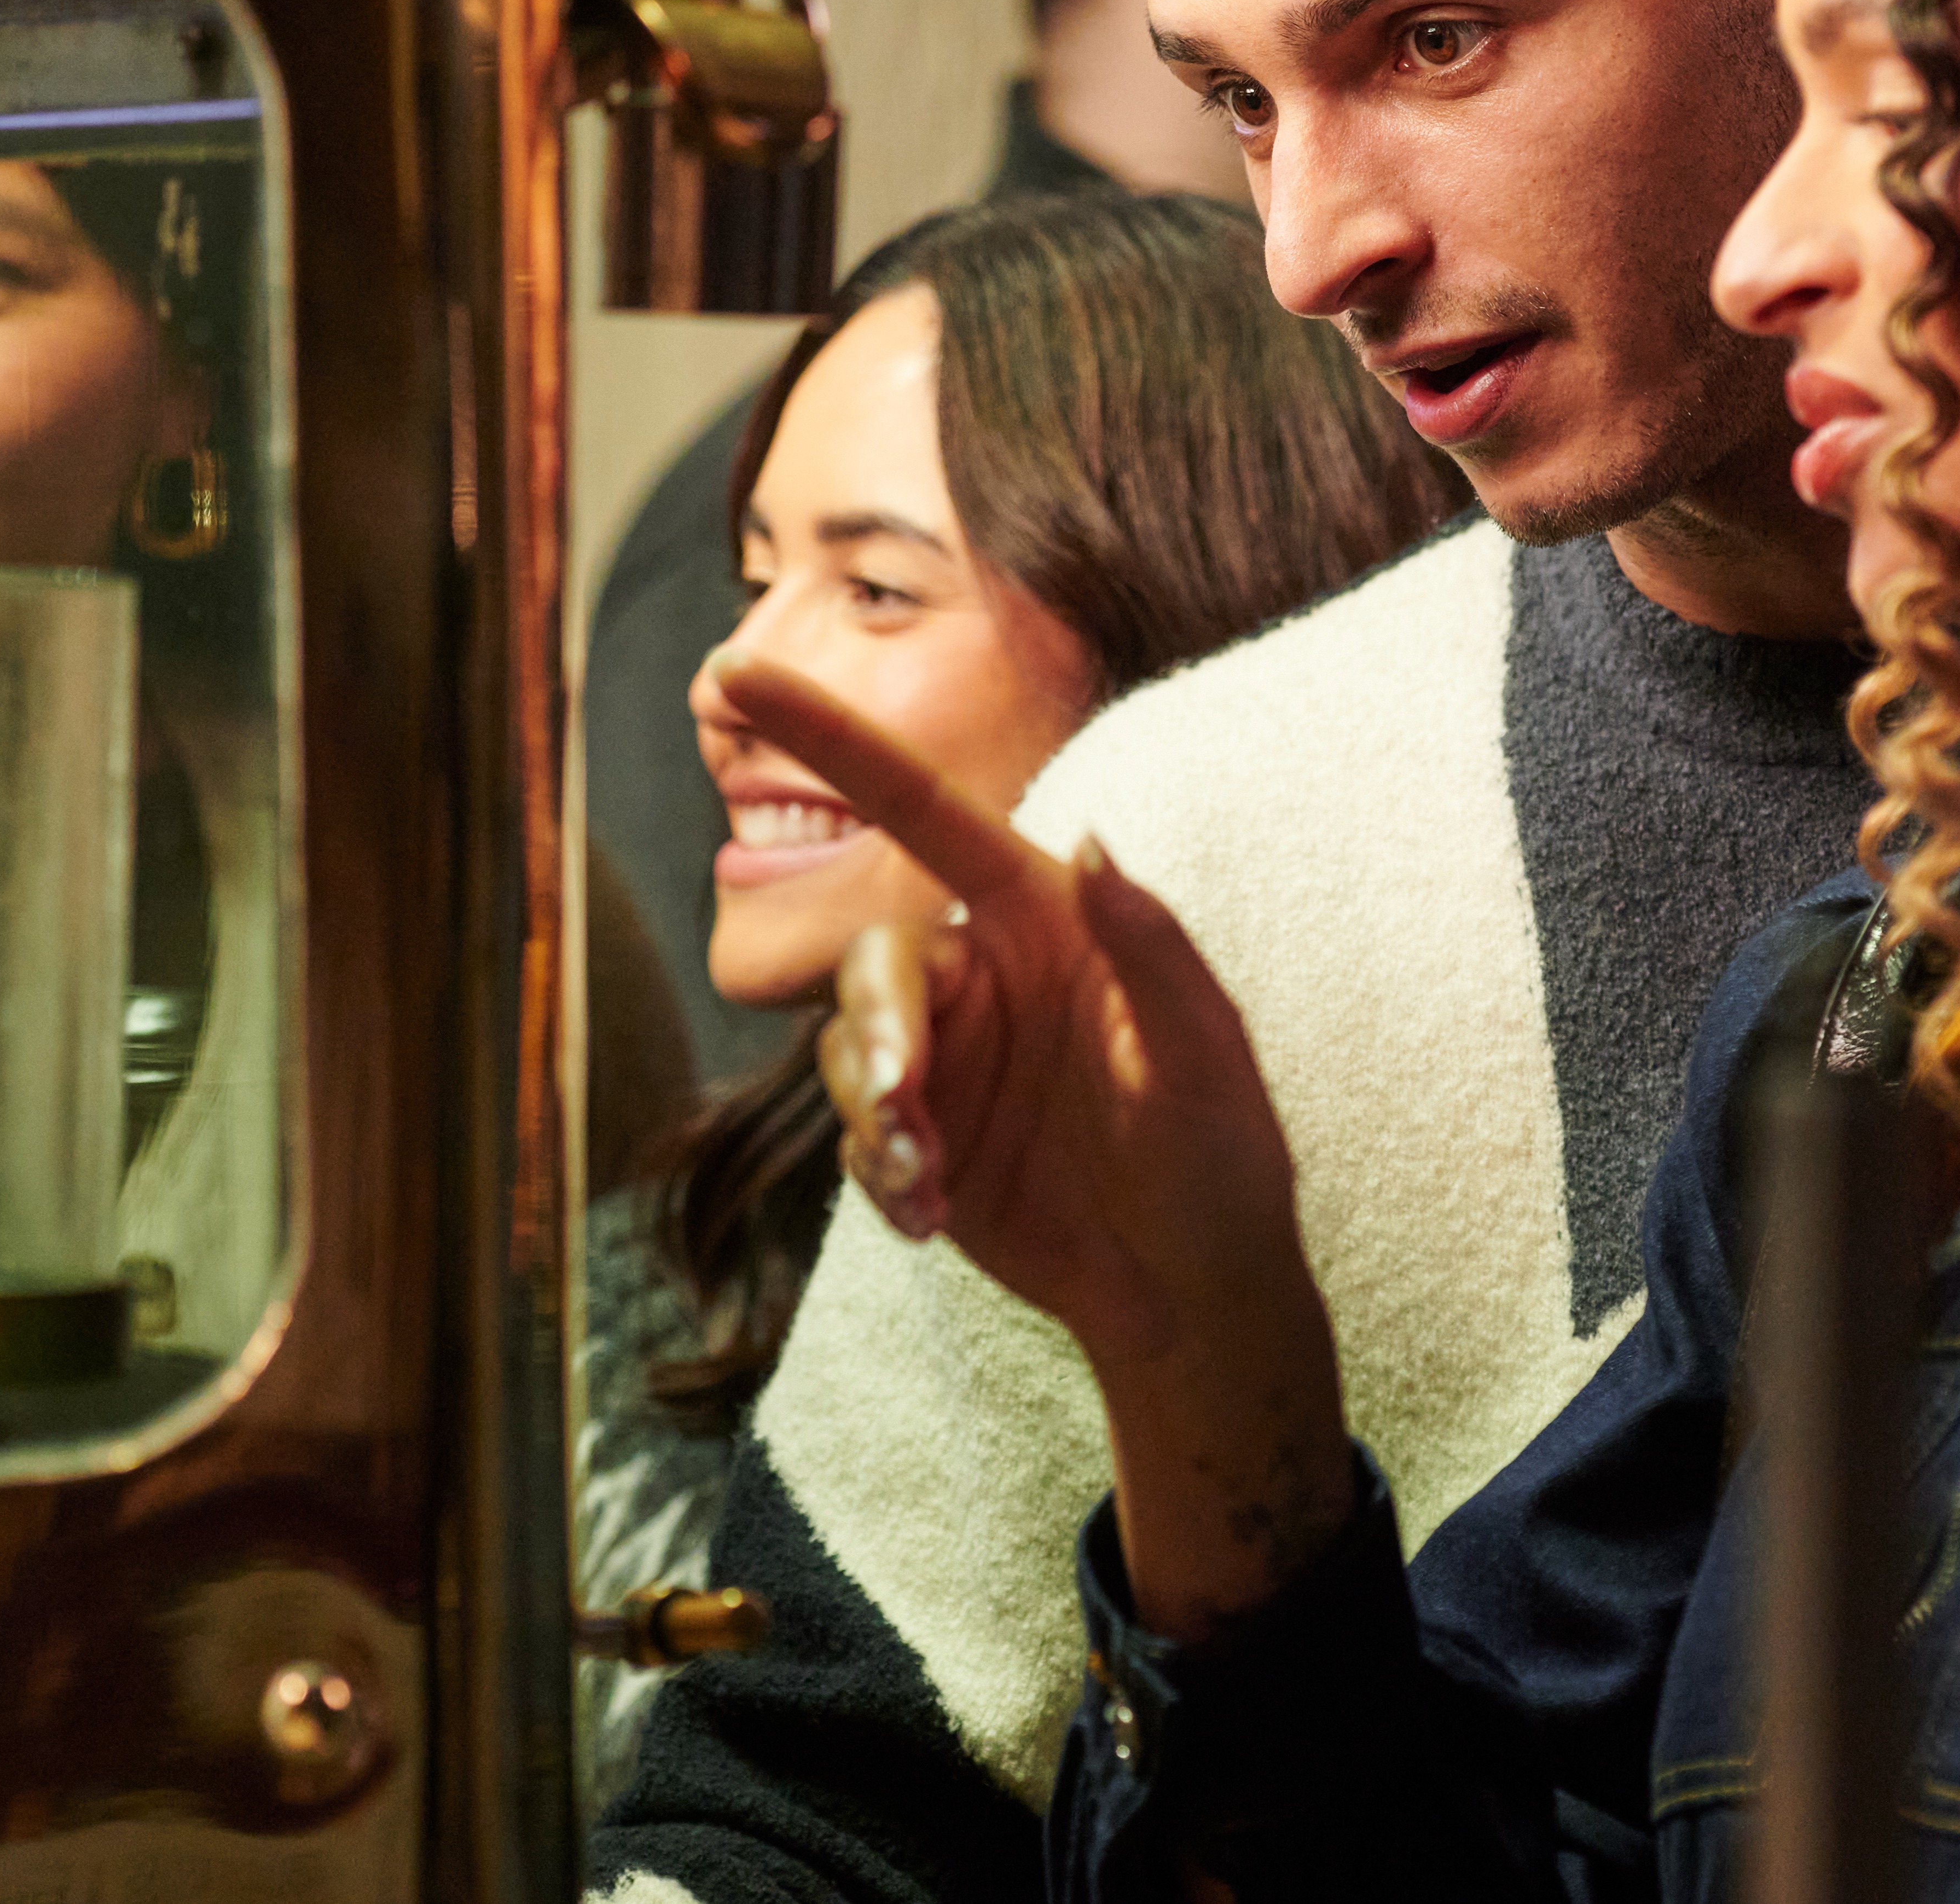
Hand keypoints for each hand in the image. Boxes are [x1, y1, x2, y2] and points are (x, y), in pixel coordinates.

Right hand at [712, 651, 1355, 1631]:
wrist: (1192, 1295)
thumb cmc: (1221, 1160)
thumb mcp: (1203, 1057)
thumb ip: (1152, 947)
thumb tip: (1089, 837)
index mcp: (1045, 915)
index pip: (922, 806)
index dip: (829, 733)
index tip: (738, 665)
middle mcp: (983, 967)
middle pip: (874, 959)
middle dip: (880, 1030)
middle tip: (908, 1111)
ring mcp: (946, 1051)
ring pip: (850, 1049)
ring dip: (876, 1118)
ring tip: (930, 1186)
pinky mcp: (920, 1131)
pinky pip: (857, 1132)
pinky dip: (881, 1173)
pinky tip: (930, 1216)